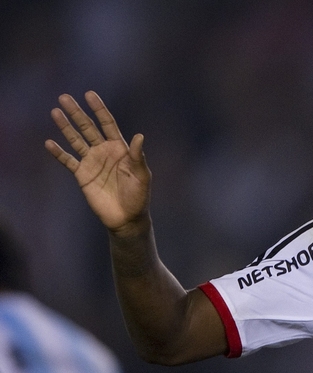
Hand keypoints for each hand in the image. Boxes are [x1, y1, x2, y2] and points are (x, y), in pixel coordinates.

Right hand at [45, 91, 150, 235]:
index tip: (89, 94)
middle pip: (88, 128)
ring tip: (55, 112)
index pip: (107, 124)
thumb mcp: (141, 175)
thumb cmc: (138, 196)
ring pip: (76, 140)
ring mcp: (92, 162)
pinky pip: (68, 161)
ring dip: (65, 127)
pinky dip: (59, 152)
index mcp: (120, 148)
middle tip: (64, 97)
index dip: (99, 109)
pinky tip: (49, 143)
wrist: (126, 217)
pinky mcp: (82, 175)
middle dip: (77, 113)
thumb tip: (139, 136)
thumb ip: (137, 156)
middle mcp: (104, 151)